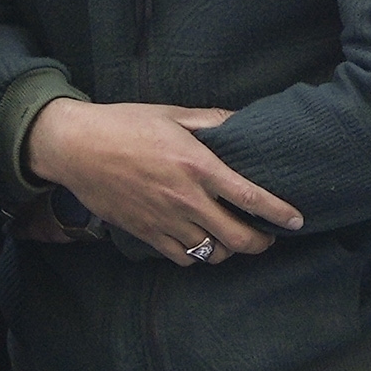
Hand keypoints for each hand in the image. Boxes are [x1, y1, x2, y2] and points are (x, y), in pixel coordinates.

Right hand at [32, 99, 303, 265]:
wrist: (74, 146)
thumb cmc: (123, 124)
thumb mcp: (172, 113)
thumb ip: (212, 121)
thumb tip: (242, 122)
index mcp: (198, 166)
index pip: (251, 198)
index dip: (280, 214)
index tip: (296, 221)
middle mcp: (186, 199)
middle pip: (238, 238)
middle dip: (261, 243)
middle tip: (267, 237)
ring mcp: (165, 220)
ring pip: (212, 253)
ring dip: (229, 250)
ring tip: (233, 238)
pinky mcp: (146, 233)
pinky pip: (183, 257)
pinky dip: (197, 255)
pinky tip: (200, 242)